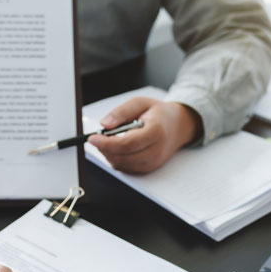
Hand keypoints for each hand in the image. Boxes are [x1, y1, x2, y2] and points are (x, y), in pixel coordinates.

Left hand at [87, 97, 201, 173]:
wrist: (178, 126)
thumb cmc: (158, 113)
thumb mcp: (140, 103)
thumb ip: (121, 112)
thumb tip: (104, 124)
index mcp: (156, 132)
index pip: (127, 143)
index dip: (106, 142)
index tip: (92, 138)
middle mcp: (156, 150)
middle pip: (122, 157)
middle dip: (104, 149)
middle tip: (96, 138)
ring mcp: (153, 162)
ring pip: (122, 165)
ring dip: (109, 154)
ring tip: (109, 140)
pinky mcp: (149, 168)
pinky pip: (126, 168)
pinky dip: (116, 159)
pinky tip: (117, 147)